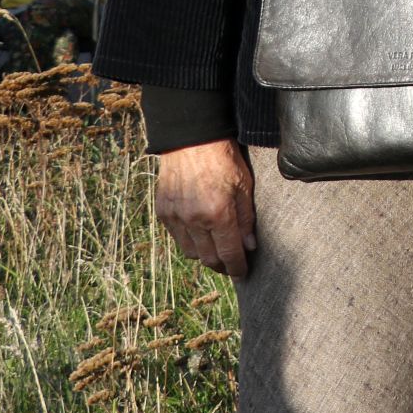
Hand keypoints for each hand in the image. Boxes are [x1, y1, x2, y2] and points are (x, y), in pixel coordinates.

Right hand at [156, 140, 256, 278]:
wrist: (191, 140)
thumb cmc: (224, 160)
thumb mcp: (245, 186)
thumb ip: (246, 219)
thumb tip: (249, 246)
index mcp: (218, 214)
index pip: (229, 254)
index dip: (237, 267)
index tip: (243, 272)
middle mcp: (194, 220)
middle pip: (208, 258)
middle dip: (222, 265)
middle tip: (231, 263)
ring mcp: (175, 217)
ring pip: (190, 252)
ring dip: (204, 255)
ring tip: (216, 249)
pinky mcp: (163, 212)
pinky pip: (177, 238)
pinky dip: (189, 241)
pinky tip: (199, 233)